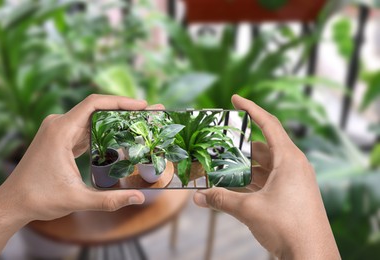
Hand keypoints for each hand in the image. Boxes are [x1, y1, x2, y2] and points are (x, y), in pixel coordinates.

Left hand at [0, 95, 151, 257]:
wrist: (14, 203)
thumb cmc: (39, 199)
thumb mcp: (77, 199)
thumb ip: (109, 200)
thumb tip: (139, 198)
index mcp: (61, 131)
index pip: (94, 104)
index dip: (120, 101)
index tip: (142, 105)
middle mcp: (58, 125)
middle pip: (96, 109)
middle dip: (124, 110)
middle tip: (149, 113)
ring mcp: (58, 130)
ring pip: (91, 118)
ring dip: (114, 120)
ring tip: (139, 123)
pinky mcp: (59, 139)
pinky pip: (85, 128)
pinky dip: (103, 130)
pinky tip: (119, 135)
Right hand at [193, 95, 339, 259]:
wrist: (310, 255)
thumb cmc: (288, 227)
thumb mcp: (250, 209)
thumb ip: (221, 200)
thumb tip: (198, 197)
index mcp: (289, 159)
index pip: (269, 124)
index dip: (251, 108)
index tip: (235, 99)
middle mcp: (293, 166)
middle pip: (262, 147)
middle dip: (238, 146)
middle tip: (218, 144)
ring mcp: (293, 180)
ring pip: (263, 165)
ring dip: (243, 166)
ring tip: (220, 166)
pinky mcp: (290, 194)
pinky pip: (267, 180)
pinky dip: (250, 180)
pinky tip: (233, 185)